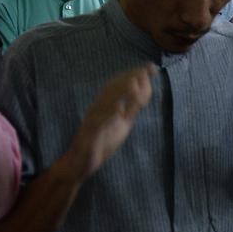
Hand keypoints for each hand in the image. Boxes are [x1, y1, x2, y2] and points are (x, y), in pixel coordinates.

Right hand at [69, 65, 156, 179]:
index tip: (152, 68)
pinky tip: (118, 109)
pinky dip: (107, 114)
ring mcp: (91, 120)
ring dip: (119, 91)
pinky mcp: (88, 134)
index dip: (135, 74)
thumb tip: (144, 92)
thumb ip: (132, 109)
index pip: (120, 85)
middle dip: (129, 77)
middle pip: (111, 87)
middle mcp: (97, 108)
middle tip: (145, 71)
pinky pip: (97, 122)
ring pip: (104, 101)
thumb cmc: (102, 142)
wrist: (81, 163)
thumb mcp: (123, 124)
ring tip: (133, 83)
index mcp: (106, 104)